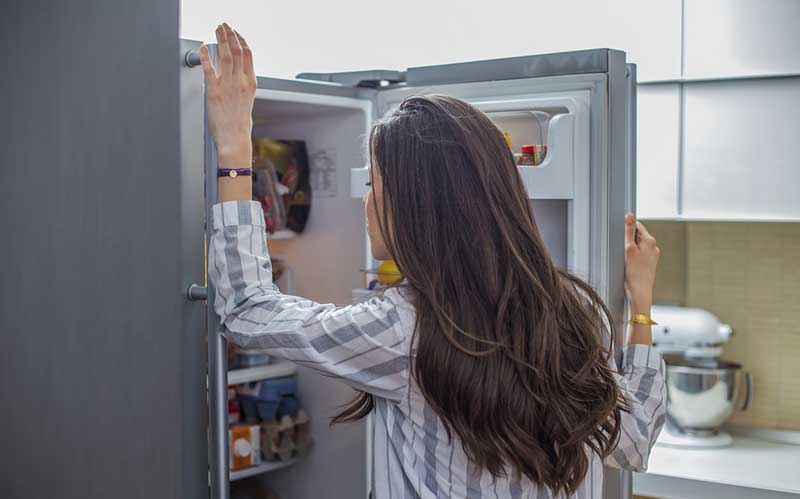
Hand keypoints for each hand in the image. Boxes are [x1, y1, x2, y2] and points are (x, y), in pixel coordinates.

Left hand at [200, 23, 255, 166]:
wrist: (235, 139)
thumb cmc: (239, 125)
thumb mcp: (247, 102)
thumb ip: (242, 88)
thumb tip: (236, 81)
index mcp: (250, 83)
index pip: (248, 55)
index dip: (241, 40)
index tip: (235, 33)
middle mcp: (241, 81)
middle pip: (237, 50)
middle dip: (230, 34)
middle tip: (223, 26)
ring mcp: (228, 85)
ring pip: (226, 55)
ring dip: (220, 39)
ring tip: (217, 29)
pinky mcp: (214, 91)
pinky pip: (209, 68)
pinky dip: (205, 55)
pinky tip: (202, 47)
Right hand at [624, 213, 659, 313]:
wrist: (640, 292)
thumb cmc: (634, 272)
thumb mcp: (628, 249)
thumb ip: (629, 230)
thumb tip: (630, 215)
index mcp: (650, 241)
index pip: (637, 226)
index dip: (627, 229)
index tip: (621, 237)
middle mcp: (654, 247)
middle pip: (638, 236)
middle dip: (628, 241)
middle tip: (622, 252)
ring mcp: (653, 256)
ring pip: (638, 246)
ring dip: (630, 250)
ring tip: (626, 260)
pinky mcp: (650, 264)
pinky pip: (640, 255)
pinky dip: (633, 258)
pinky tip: (629, 266)